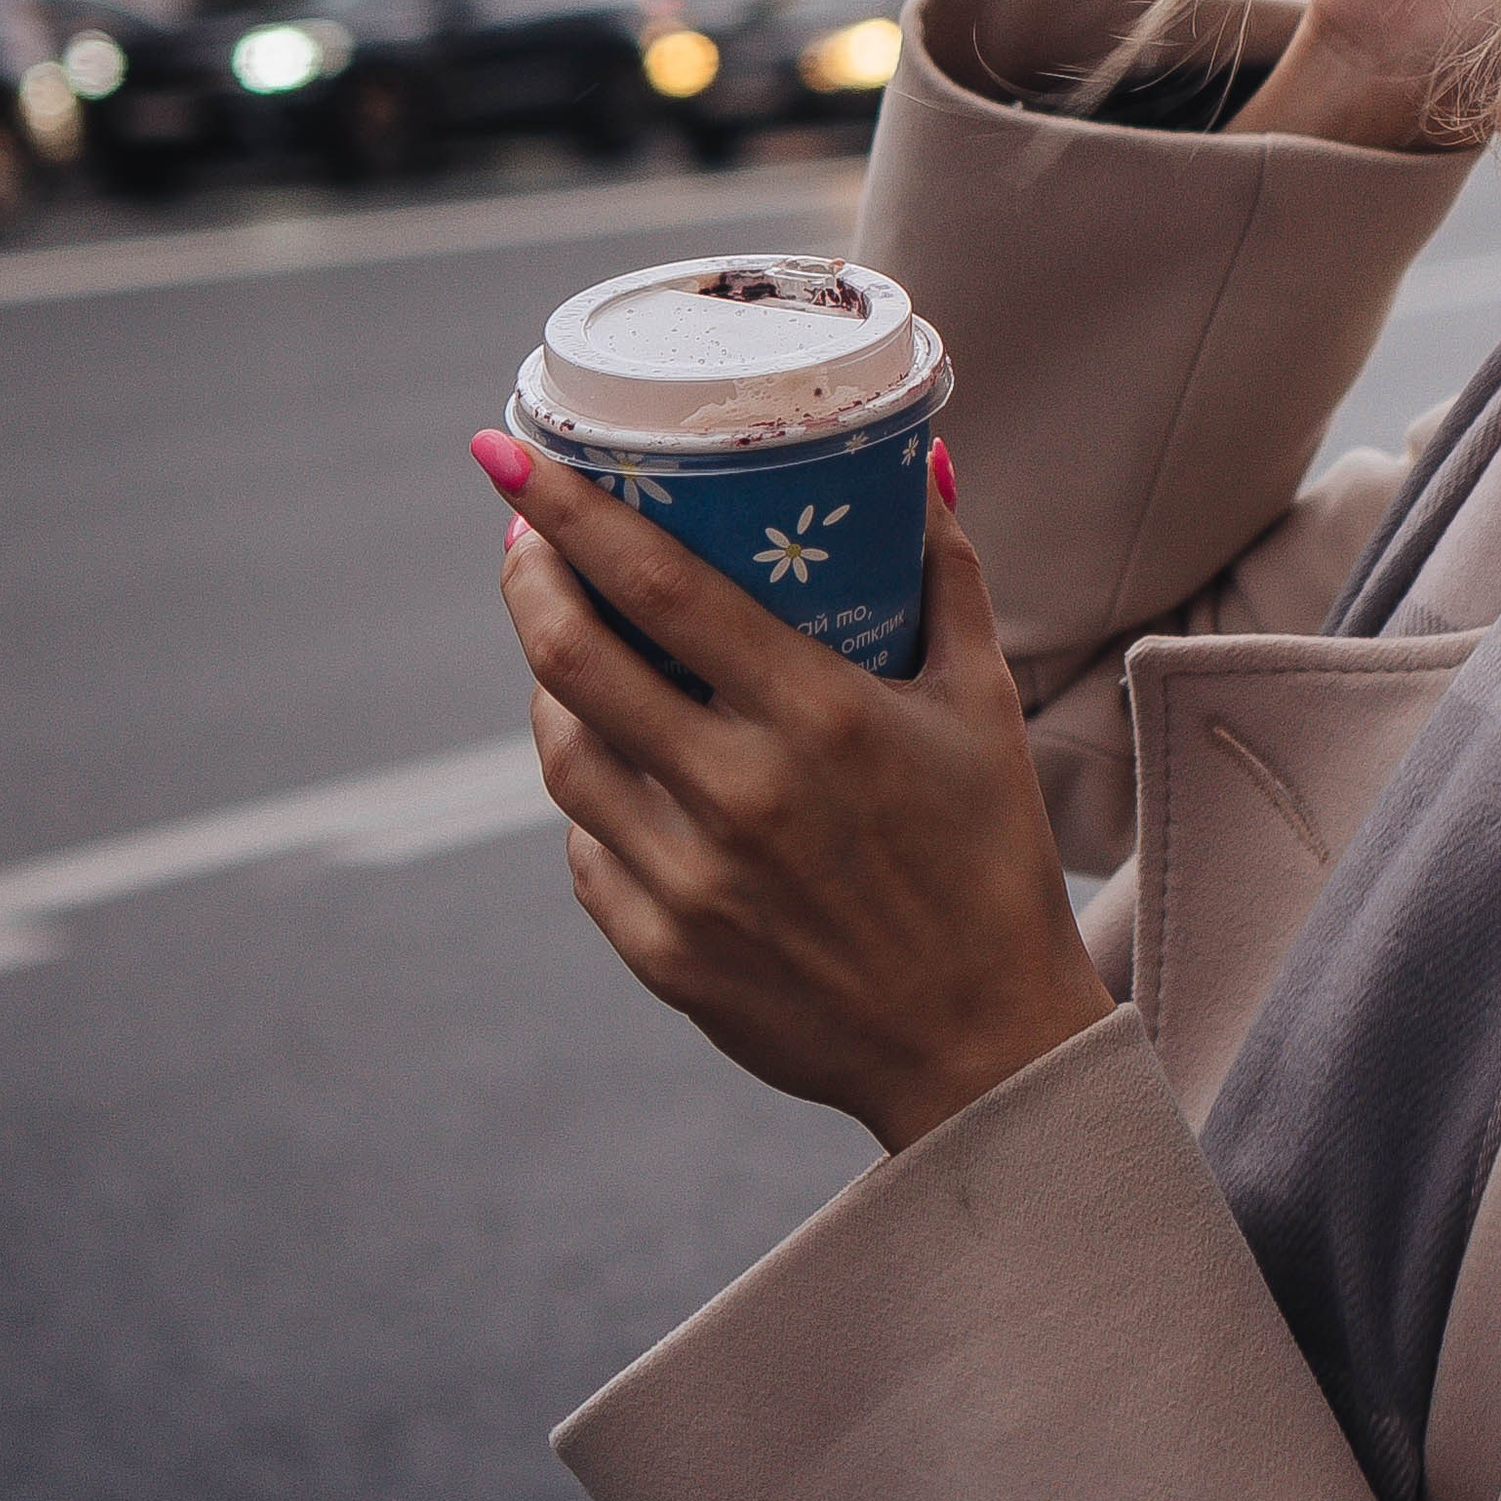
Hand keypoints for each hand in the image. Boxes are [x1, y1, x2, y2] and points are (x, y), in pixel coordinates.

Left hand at [486, 437, 1111, 1151]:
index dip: (569, 512)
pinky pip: (588, 847)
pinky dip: (590, 785)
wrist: (983, 1049)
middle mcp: (740, 796)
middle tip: (523, 533)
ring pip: (565, 754)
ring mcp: (690, 884)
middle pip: (576, 662)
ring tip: (563, 631)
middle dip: (529, 579)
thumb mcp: (983, 698)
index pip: (660, 587)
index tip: (510, 452)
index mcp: (819, 715)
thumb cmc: (990, 855)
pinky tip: (612, 754)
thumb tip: (915, 462)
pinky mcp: (664, 956)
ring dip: (546, 678)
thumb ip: (944, 570)